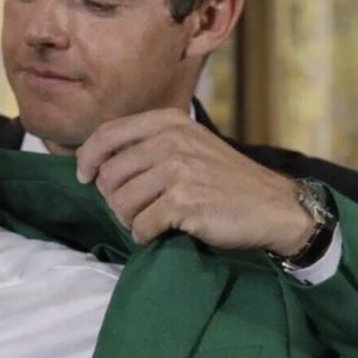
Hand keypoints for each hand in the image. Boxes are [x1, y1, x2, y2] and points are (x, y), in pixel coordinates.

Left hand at [74, 108, 314, 253]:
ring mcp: (178, 170)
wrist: (274, 206)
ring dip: (130, 219)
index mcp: (169, 122)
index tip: (84, 176)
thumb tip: (95, 160)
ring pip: (121, 202)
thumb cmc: (225, 181)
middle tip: (134, 210)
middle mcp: (171, 140)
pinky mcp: (183, 202)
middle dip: (113, 198)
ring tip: (152, 220)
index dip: (87, 158)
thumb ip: (149, 144)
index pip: (106, 134)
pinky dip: (146, 235)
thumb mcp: (190, 144)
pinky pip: (141, 225)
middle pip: (108, 174)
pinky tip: (163, 232)